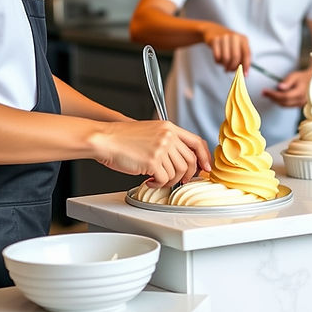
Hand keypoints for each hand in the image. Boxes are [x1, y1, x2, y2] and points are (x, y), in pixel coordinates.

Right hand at [93, 120, 210, 187]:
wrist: (106, 139)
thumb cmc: (124, 138)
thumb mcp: (151, 131)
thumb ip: (168, 141)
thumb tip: (181, 159)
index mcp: (169, 127)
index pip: (196, 142)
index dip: (204, 157)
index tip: (205, 167)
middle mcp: (168, 136)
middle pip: (190, 160)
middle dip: (187, 175)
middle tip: (180, 181)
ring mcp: (161, 148)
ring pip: (178, 172)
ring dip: (170, 181)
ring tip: (158, 179)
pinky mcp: (152, 161)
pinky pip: (164, 179)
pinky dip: (158, 184)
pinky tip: (149, 181)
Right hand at [202, 24, 250, 72]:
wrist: (213, 30)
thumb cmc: (228, 43)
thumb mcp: (237, 47)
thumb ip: (242, 58)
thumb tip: (244, 73)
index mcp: (243, 39)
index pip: (247, 54)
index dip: (246, 65)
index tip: (245, 75)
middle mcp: (235, 37)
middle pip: (236, 57)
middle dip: (233, 67)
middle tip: (230, 70)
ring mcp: (224, 37)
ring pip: (226, 58)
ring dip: (224, 65)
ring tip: (224, 65)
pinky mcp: (214, 40)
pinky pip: (217, 57)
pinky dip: (217, 61)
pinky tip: (218, 59)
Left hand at [262, 68, 311, 107]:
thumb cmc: (303, 77)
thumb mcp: (295, 76)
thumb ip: (287, 82)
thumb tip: (279, 87)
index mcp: (300, 92)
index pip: (284, 96)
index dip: (273, 95)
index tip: (265, 91)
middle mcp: (301, 100)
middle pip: (283, 102)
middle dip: (272, 98)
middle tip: (264, 93)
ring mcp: (301, 104)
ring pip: (285, 105)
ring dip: (275, 101)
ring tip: (268, 94)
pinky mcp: (299, 105)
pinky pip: (287, 105)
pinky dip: (280, 102)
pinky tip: (275, 97)